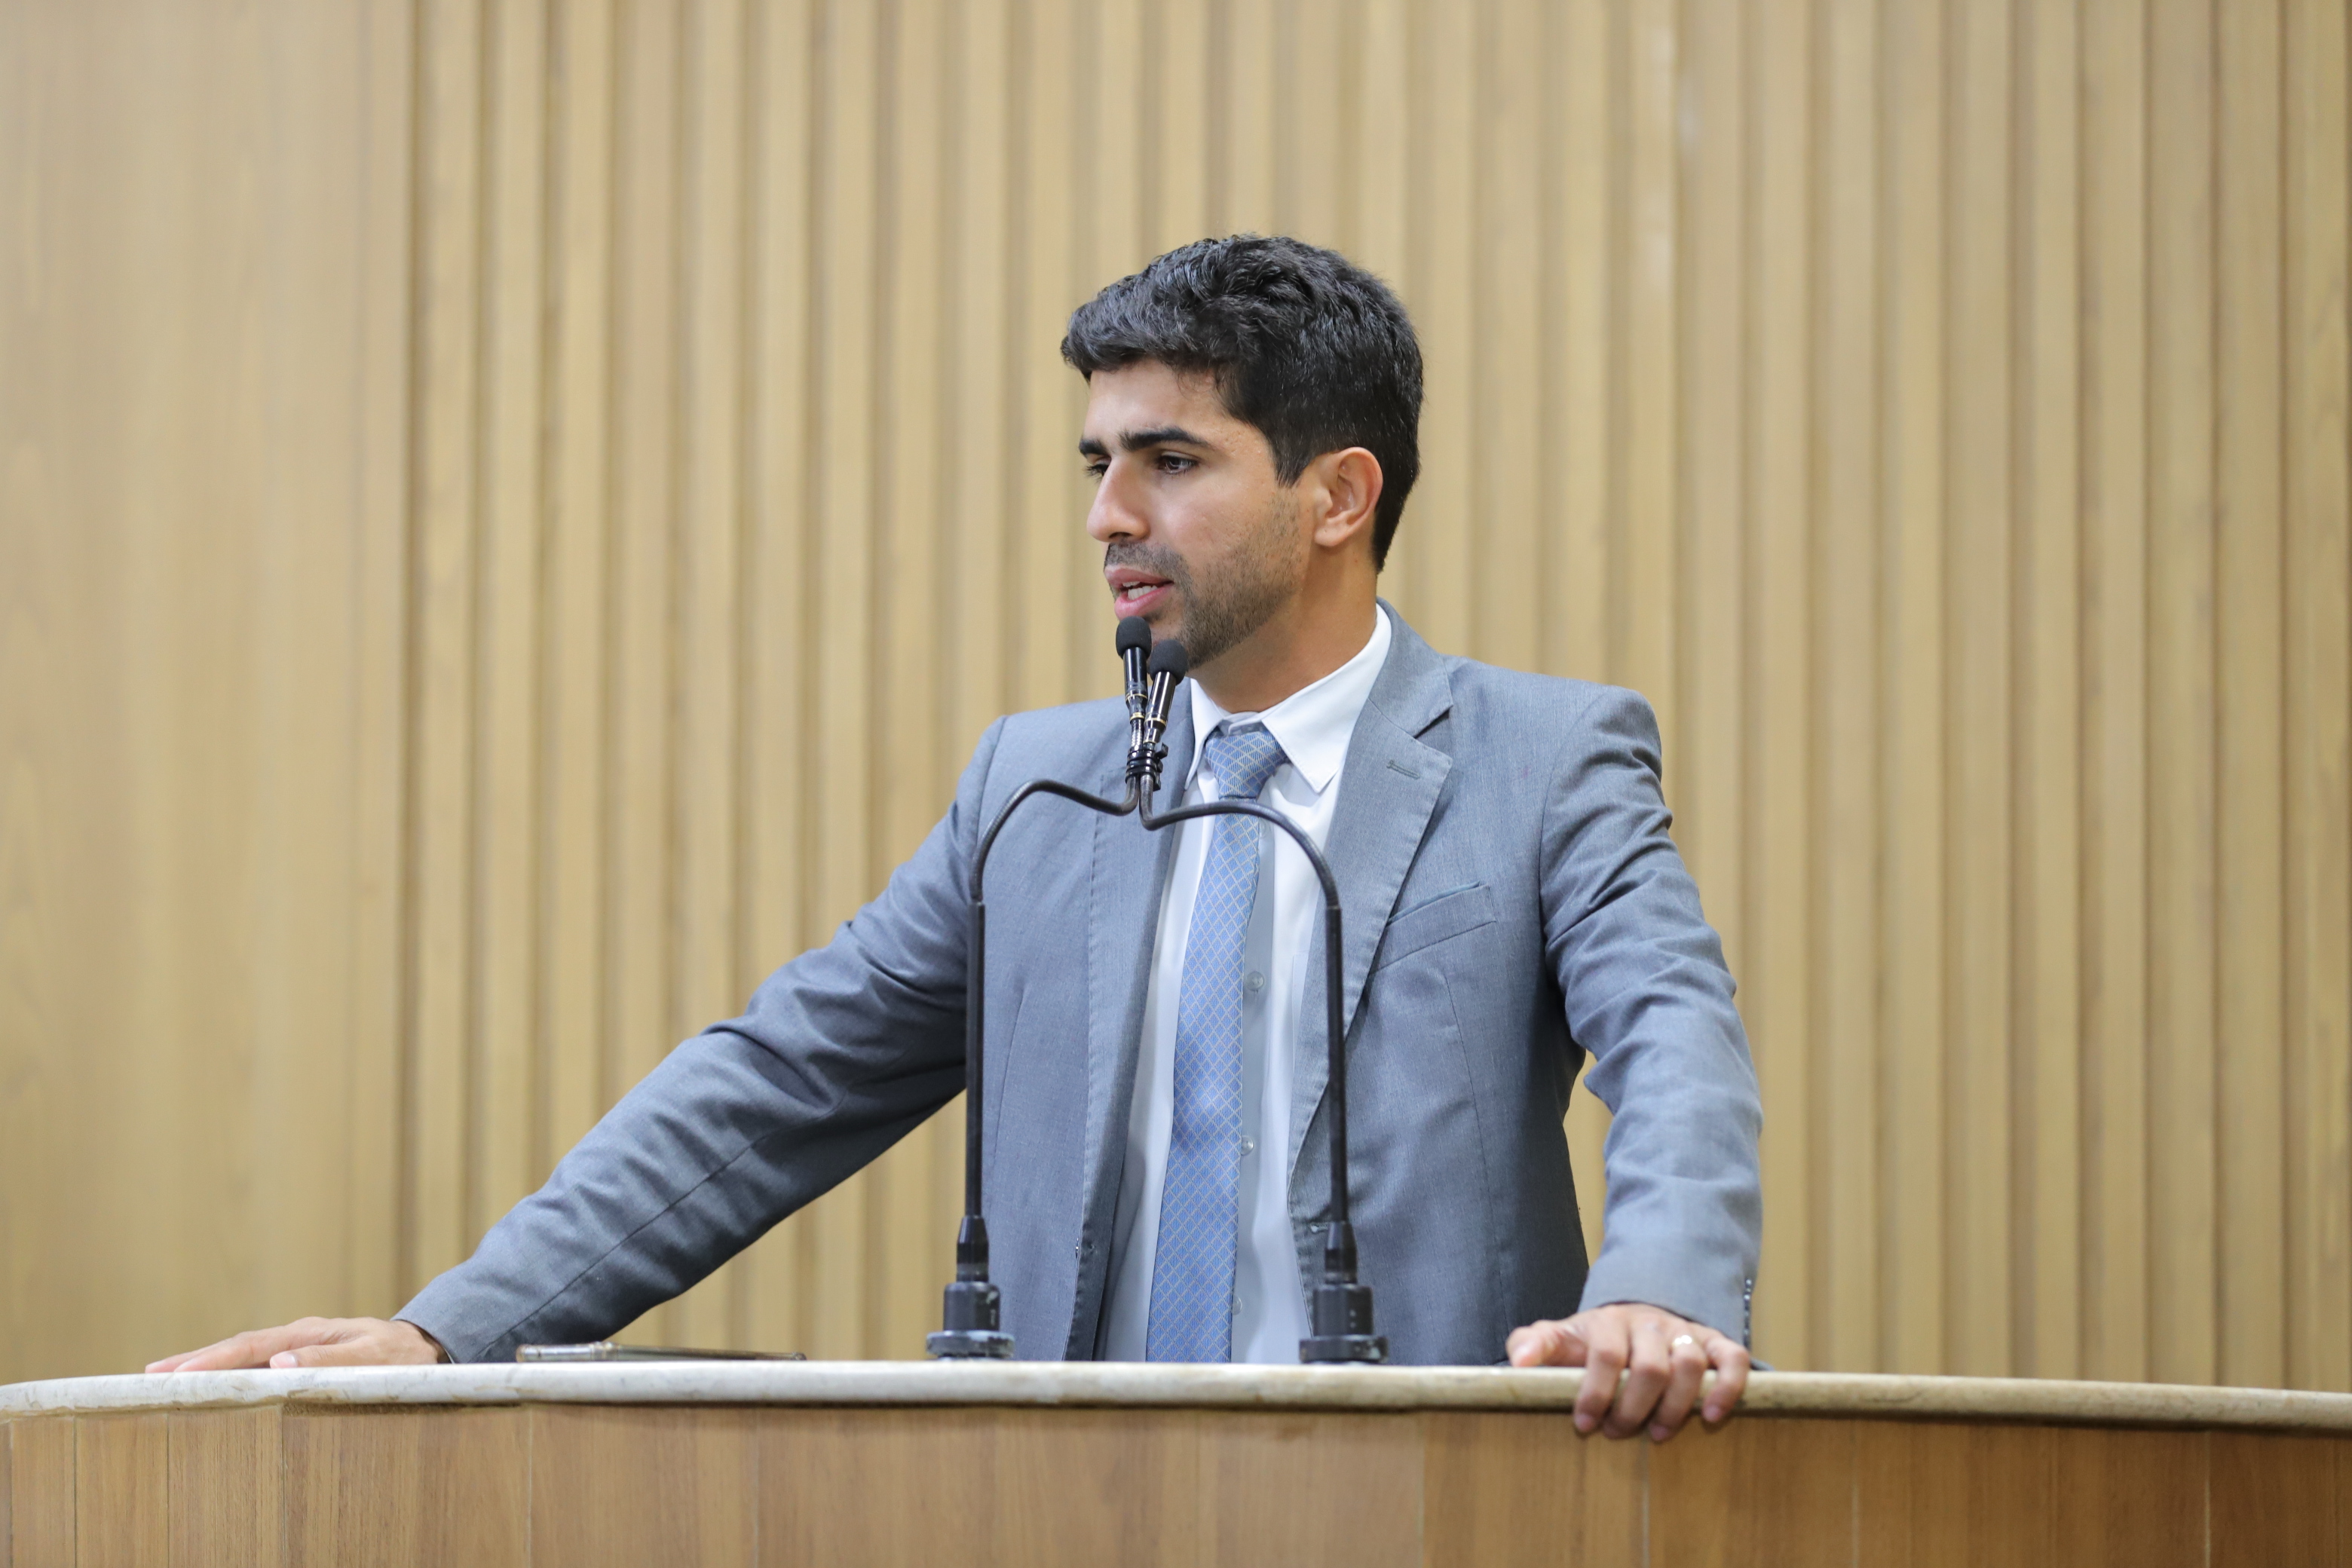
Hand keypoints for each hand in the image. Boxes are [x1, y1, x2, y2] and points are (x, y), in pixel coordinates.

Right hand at [146, 1316, 445, 1372]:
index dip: (214, 1361)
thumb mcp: (371, 1358)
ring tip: (164, 1377)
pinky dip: (227, 1370)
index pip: (252, 1347)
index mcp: (308, 1333)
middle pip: (237, 1347)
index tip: (180, 1374)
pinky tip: (207, 1381)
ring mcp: (295, 1345)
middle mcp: (296, 1336)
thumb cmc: (398, 1357)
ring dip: (205, 1364)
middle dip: (194, 1360)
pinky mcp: (298, 1356)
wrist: (420, 1348)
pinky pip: (255, 1363)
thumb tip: (279, 1363)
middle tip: (151, 1375)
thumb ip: (330, 1361)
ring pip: (242, 1354)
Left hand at [1506, 1301, 1748, 1440]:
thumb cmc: (1594, 1340)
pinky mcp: (1715, 1342)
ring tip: (1656, 1434)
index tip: (1585, 1425)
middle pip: (1651, 1366)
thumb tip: (1518, 1362)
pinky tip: (1712, 1416)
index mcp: (1609, 1321)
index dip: (1596, 1393)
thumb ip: (1533, 1344)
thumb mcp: (1560, 1339)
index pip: (1606, 1354)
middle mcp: (1651, 1323)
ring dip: (1674, 1407)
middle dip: (1633, 1408)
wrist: (1634, 1317)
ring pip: (1691, 1364)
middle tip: (1619, 1433)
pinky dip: (1728, 1387)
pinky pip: (1733, 1359)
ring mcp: (1685, 1332)